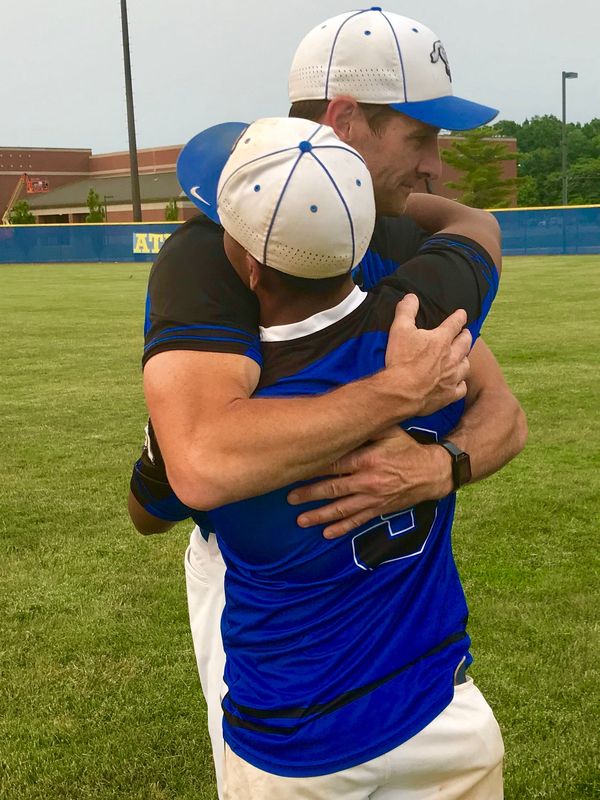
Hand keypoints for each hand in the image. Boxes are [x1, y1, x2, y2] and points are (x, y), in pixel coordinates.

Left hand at [288, 427, 452, 538]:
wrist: (431, 473)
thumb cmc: (407, 448)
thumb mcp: (390, 432)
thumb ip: (367, 426)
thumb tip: (344, 417)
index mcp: (367, 459)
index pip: (334, 464)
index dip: (313, 468)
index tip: (295, 469)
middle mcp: (368, 481)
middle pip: (333, 489)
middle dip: (309, 494)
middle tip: (289, 498)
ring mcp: (373, 498)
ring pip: (342, 509)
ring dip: (320, 515)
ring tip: (301, 520)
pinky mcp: (379, 510)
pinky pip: (357, 521)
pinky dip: (341, 528)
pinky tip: (326, 533)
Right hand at [383, 294, 470, 416]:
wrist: (401, 391)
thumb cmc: (401, 360)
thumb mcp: (399, 329)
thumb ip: (406, 310)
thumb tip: (411, 297)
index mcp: (442, 339)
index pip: (455, 323)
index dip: (459, 317)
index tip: (462, 314)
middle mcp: (452, 357)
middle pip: (466, 343)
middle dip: (466, 336)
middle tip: (466, 334)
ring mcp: (453, 376)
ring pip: (466, 365)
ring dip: (465, 359)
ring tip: (462, 357)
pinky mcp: (449, 394)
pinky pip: (462, 387)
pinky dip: (461, 383)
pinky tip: (458, 382)